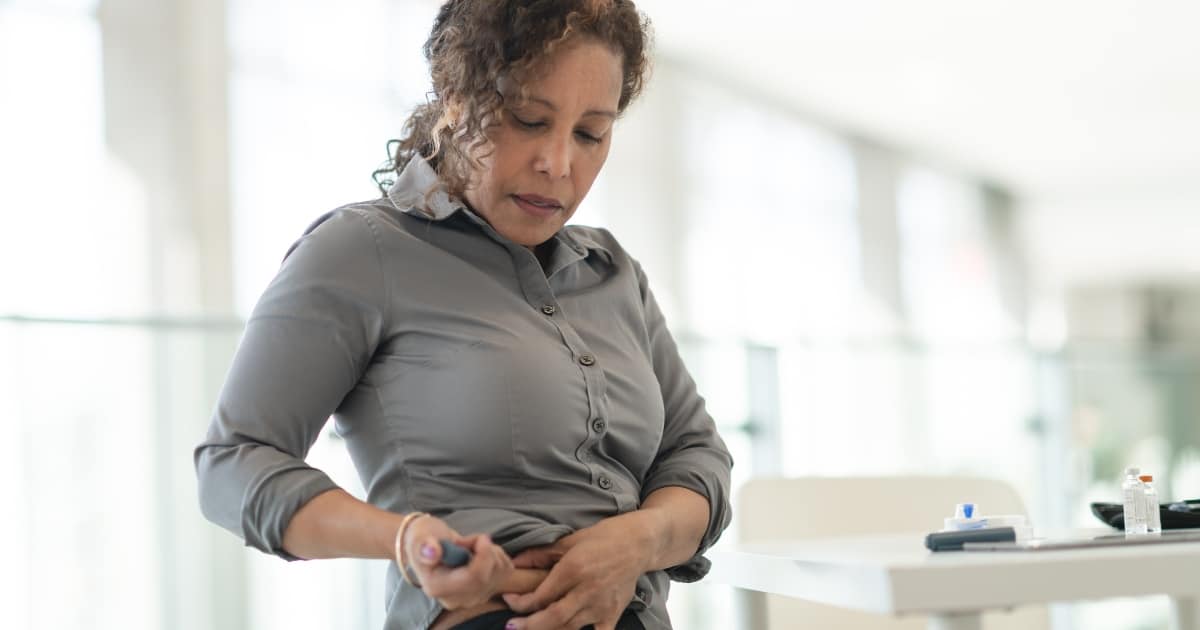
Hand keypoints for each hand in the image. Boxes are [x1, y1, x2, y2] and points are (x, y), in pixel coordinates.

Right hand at [403, 515, 514, 609]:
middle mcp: (455, 599)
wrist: (431, 545)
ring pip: (500, 573)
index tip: (479, 537)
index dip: (483, 554)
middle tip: (471, 540)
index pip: (473, 577)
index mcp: (437, 588)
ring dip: (493, 552)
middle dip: (488, 551)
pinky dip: (499, 557)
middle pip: (489, 577)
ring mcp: (472, 598)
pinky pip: (505, 571)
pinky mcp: (486, 592)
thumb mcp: (420, 537)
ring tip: (472, 547)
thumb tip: (431, 552)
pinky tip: (481, 553)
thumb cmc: (425, 539)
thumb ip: (424, 546)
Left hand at [501, 514, 652, 629]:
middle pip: (553, 617)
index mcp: (573, 569)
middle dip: (529, 624)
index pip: (541, 595)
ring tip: (534, 628)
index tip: (509, 599)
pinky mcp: (613, 613)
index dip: (521, 602)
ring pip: (570, 628)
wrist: (639, 542)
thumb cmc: (604, 537)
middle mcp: (587, 590)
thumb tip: (515, 562)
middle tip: (512, 626)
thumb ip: (540, 554)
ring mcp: (601, 604)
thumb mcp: (569, 541)